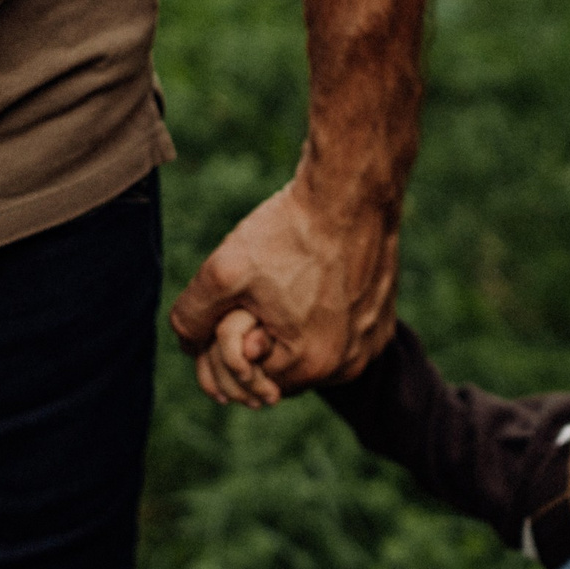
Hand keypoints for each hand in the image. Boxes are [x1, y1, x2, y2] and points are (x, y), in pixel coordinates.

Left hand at [170, 167, 398, 407]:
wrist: (351, 191)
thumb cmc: (287, 231)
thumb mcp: (222, 272)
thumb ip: (191, 318)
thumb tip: (188, 344)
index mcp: (307, 365)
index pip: (245, 377)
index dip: (227, 342)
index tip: (238, 305)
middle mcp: (345, 366)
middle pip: (279, 368)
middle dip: (259, 338)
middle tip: (260, 293)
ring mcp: (368, 346)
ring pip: (309, 352)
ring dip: (290, 329)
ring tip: (288, 284)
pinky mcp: (381, 324)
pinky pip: (340, 336)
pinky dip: (322, 318)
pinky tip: (316, 282)